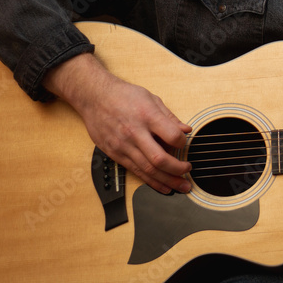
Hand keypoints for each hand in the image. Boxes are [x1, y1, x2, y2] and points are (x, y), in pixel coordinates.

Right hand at [44, 53, 191, 193]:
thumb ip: (169, 117)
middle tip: (188, 172)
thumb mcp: (151, 98)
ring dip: (167, 181)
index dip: (183, 142)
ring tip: (181, 186)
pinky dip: (151, 181)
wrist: (94, 97)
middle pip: (159, 159)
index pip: (171, 135)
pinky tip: (163, 186)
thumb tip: (186, 130)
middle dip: (177, 170)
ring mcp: (123, 145)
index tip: (185, 143)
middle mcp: (134, 133)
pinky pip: (135, 171)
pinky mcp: (115, 154)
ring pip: (148, 170)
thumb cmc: (124, 95)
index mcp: (147, 116)